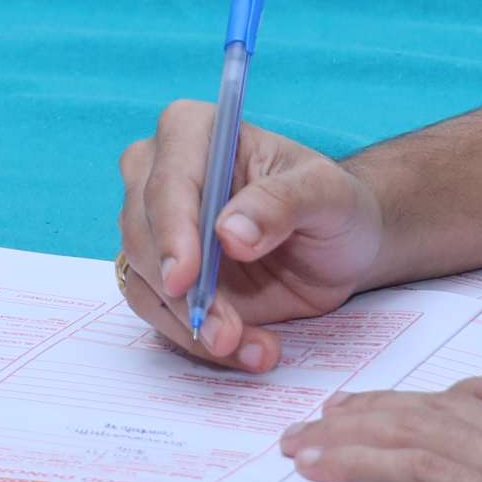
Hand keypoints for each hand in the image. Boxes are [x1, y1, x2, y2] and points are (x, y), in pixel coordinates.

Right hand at [113, 106, 390, 371]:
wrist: (339, 247)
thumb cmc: (333, 204)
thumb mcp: (328, 195)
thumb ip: (283, 203)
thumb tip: (230, 233)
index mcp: (193, 131)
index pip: (167, 179)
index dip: (171, 230)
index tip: (186, 278)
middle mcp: (160, 174)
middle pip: (142, 234)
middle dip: (182, 292)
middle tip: (226, 333)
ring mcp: (156, 228)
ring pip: (145, 281)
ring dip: (191, 325)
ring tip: (249, 347)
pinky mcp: (162, 276)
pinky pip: (160, 313)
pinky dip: (198, 340)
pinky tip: (246, 349)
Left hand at [283, 373, 481, 481]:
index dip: (451, 396)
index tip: (419, 396)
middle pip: (439, 406)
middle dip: (381, 409)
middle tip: (330, 412)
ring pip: (409, 432)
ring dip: (347, 435)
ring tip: (298, 439)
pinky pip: (405, 470)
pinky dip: (354, 464)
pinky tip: (315, 466)